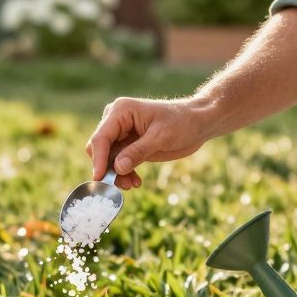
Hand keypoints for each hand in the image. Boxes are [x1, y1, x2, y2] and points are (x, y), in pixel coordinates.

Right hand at [85, 97, 213, 188]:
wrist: (197, 123)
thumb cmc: (182, 122)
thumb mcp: (161, 137)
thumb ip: (137, 152)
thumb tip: (117, 168)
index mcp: (121, 111)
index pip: (101, 137)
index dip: (98, 159)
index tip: (100, 178)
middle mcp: (116, 120)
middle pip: (99, 149)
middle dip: (107, 168)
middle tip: (122, 185)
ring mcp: (121, 133)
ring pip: (108, 159)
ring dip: (116, 174)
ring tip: (132, 185)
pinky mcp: (129, 145)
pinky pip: (118, 163)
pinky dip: (123, 173)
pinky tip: (135, 181)